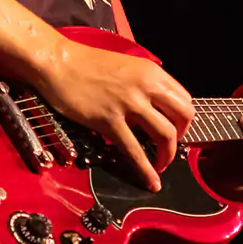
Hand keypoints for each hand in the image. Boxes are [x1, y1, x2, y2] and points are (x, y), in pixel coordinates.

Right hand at [31, 37, 193, 191]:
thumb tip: (154, 106)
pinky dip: (146, 170)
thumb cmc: (86, 63)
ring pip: (165, 135)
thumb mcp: (126, 66)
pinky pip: (134, 151)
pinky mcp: (108, 121)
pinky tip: (152, 181)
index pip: (185, 99)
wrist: (58, 62)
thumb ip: (144, 85)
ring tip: (161, 165)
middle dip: (182, 137)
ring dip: (168, 155)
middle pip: (183, 116)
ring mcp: (129, 104)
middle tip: (170, 147)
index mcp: (152, 72)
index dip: (184, 120)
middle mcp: (146, 87)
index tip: (177, 130)